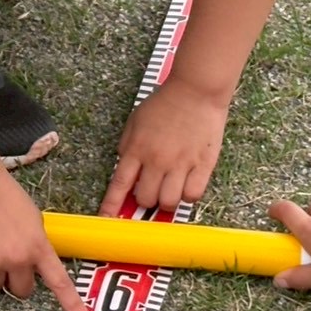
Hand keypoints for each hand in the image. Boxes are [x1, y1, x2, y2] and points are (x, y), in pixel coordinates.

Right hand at [0, 172, 93, 310]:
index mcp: (39, 247)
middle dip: (14, 279)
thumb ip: (36, 243)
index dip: (73, 306)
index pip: (60, 283)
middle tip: (5, 258)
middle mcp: (18, 258)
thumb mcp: (33, 219)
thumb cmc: (4, 195)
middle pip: (21, 290)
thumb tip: (34, 262)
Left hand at [99, 79, 227, 215]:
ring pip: (169, 202)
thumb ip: (127, 148)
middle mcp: (157, 160)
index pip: (119, 185)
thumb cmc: (164, 104)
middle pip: (145, 199)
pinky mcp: (203, 165)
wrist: (195, 91)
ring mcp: (181, 164)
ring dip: (166, 202)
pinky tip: (186, 186)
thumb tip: (125, 172)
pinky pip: (193, 195)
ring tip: (168, 190)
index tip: (107, 219)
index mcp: (136, 149)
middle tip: (149, 191)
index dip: (111, 206)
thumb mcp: (134, 122)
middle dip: (144, 201)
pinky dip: (188, 196)